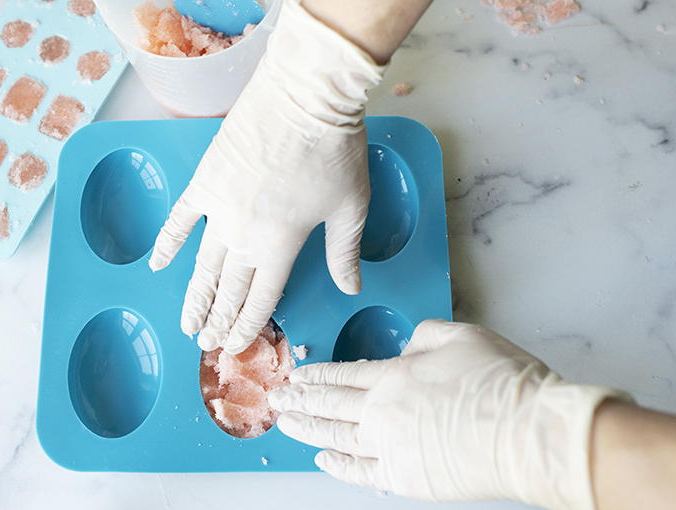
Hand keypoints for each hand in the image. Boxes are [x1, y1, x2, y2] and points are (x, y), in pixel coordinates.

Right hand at [148, 0, 384, 353]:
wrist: (304, 93)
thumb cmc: (335, 149)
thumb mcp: (352, 207)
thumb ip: (345, 253)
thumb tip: (352, 289)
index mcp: (281, 246)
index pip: (261, 298)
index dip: (247, 325)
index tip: (235, 345)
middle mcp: (244, 235)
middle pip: (228, 289)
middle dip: (217, 320)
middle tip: (205, 344)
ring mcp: (218, 209)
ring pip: (202, 265)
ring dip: (194, 298)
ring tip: (186, 324)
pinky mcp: (205, 180)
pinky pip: (180, 220)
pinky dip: (168, 243)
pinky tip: (158, 265)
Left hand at [269, 320, 630, 509]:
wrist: (533, 433)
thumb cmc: (504, 383)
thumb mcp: (462, 335)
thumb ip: (425, 334)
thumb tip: (407, 344)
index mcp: (396, 375)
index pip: (342, 375)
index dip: (315, 376)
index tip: (296, 376)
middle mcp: (384, 412)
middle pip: (329, 405)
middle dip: (299, 401)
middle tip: (278, 400)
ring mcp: (391, 447)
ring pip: (335, 437)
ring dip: (307, 429)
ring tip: (286, 424)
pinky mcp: (406, 477)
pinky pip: (360, 472)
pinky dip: (338, 466)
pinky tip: (323, 460)